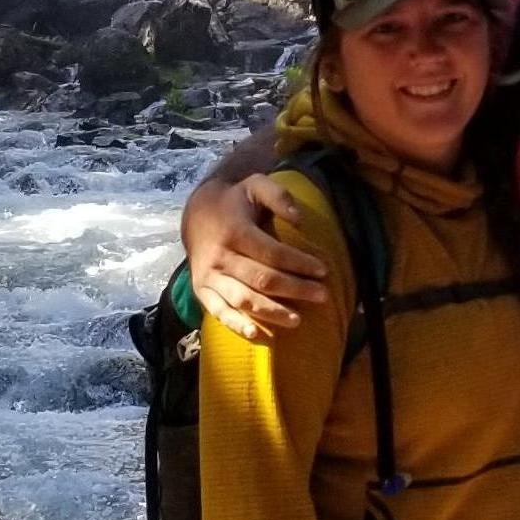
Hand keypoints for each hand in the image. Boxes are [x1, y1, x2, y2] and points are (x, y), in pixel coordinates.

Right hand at [185, 173, 328, 339]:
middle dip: (296, 290)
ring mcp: (209, 276)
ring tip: (298, 320)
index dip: (300, 263)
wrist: (195, 214)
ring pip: (243, 299)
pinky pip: (218, 311)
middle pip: (262, 279)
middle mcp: (220, 256)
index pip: (273, 253)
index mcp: (235, 231)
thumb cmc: (234, 201)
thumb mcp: (255, 185)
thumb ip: (279, 196)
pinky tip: (256, 333)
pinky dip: (236, 325)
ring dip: (272, 312)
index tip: (324, 271)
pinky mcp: (201, 290)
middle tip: (323, 296)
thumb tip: (300, 220)